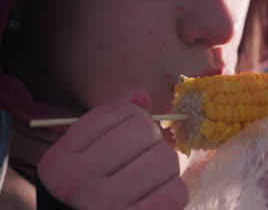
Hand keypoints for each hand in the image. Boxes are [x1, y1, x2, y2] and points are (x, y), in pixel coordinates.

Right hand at [37, 90, 187, 209]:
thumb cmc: (82, 188)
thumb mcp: (80, 151)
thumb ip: (109, 120)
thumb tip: (143, 95)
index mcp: (64, 159)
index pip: (121, 112)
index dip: (138, 116)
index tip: (133, 133)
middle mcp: (81, 182)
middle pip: (145, 131)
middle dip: (153, 139)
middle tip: (145, 155)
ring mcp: (107, 205)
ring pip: (165, 160)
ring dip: (166, 165)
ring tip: (152, 176)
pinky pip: (176, 192)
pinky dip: (174, 189)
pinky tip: (159, 193)